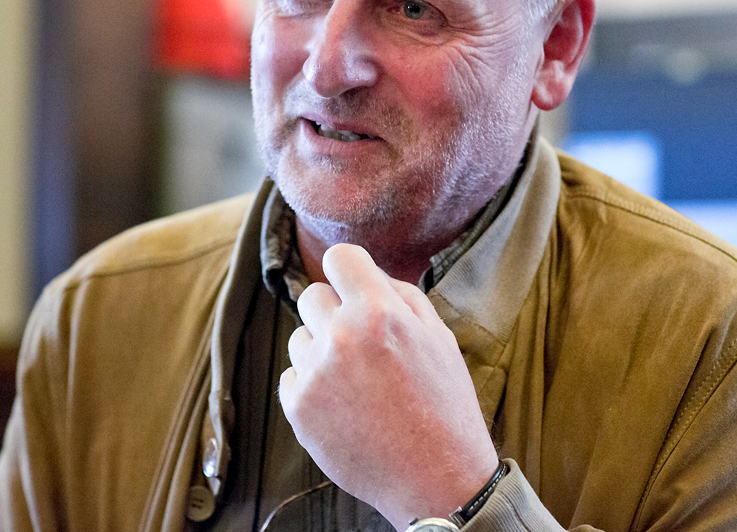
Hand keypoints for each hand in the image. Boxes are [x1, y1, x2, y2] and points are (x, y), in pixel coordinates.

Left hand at [278, 243, 498, 530]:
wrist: (436, 479)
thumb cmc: (443, 405)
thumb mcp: (438, 337)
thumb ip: (400, 295)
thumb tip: (368, 273)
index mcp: (379, 312)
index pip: (339, 257)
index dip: (349, 271)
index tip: (354, 286)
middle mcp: (341, 336)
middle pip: (312, 295)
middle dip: (334, 312)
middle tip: (363, 344)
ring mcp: (315, 373)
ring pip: (301, 337)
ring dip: (322, 351)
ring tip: (358, 383)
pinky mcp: (297, 407)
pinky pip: (292, 375)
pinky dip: (312, 386)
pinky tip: (344, 406)